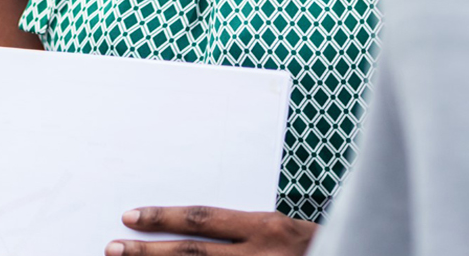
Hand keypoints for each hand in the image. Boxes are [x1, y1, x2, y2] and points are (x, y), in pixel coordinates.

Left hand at [106, 205, 316, 255]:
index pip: (203, 220)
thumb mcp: (289, 230)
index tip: (130, 216)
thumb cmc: (326, 245)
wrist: (356, 250)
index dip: (164, 218)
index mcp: (267, 229)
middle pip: (192, 254)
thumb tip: (200, 227)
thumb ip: (249, 229)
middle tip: (112, 248)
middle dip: (147, 253)